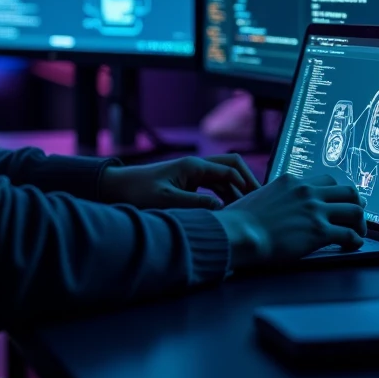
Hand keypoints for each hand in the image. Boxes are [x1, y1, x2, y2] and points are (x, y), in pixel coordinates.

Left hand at [99, 154, 259, 209]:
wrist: (117, 188)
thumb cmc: (138, 192)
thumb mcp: (167, 201)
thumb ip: (196, 205)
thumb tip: (223, 211)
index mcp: (193, 166)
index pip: (230, 169)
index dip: (246, 184)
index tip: (258, 202)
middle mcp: (196, 166)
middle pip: (232, 166)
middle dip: (248, 181)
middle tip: (261, 201)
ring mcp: (193, 174)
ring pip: (225, 177)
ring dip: (238, 190)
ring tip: (250, 210)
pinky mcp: (189, 183)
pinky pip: (215, 185)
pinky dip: (226, 195)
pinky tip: (231, 211)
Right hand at [216, 173, 366, 269]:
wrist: (239, 232)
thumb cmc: (241, 219)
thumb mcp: (261, 195)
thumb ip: (276, 196)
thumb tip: (277, 205)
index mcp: (293, 181)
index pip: (326, 181)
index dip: (336, 193)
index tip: (339, 201)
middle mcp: (307, 191)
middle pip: (347, 191)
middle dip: (355, 202)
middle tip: (357, 214)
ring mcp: (315, 210)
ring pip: (354, 210)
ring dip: (360, 221)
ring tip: (359, 231)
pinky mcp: (319, 231)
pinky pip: (349, 234)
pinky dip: (356, 239)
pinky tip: (353, 245)